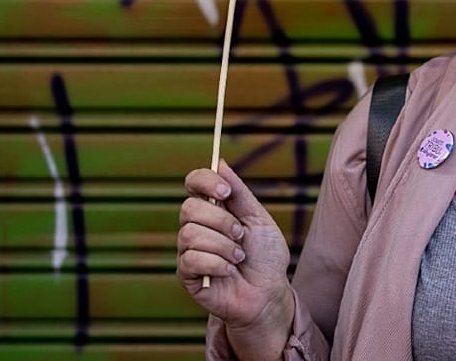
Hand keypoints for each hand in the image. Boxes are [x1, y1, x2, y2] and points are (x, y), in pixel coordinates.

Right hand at [178, 161, 293, 353]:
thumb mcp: (258, 219)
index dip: (205, 181)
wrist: (268, 293)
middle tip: (240, 234)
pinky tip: (228, 272)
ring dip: (223, 246)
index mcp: (213, 208)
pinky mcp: (186, 275)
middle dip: (221, 221)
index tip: (226, 191)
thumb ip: (239, 192)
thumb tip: (220, 162)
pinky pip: (190, 259)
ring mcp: (188, 250)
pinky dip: (216, 264)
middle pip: (188, 208)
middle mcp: (196, 226)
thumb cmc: (265, 257)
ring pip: (190, 234)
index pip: (193, 182)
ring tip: (239, 256)